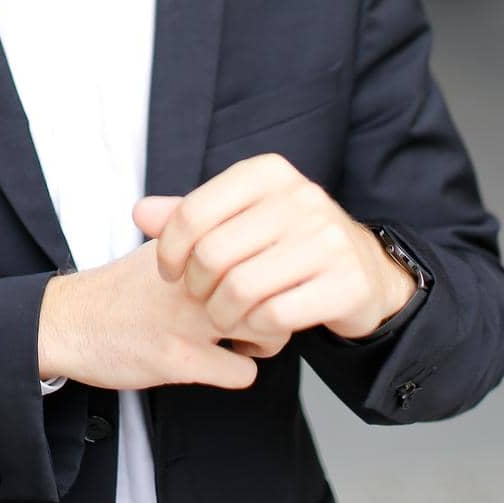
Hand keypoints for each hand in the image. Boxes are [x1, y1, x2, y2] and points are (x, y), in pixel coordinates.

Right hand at [37, 238, 291, 392]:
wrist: (67, 322)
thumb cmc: (121, 290)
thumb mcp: (160, 249)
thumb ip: (200, 234)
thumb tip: (249, 225)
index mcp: (191, 244)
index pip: (261, 245)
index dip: (270, 264)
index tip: (262, 279)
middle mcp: (193, 275)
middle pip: (272, 284)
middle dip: (278, 304)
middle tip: (262, 316)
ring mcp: (187, 316)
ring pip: (267, 325)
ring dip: (266, 340)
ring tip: (246, 341)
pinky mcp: (179, 358)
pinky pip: (241, 371)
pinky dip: (238, 372)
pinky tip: (221, 364)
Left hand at [133, 154, 417, 343]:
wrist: (363, 271)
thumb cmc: (286, 243)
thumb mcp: (240, 218)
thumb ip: (190, 215)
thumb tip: (140, 213)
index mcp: (267, 172)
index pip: (194, 212)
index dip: (170, 251)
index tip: (171, 273)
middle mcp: (301, 197)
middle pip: (214, 254)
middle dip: (198, 288)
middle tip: (203, 300)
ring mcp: (328, 239)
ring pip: (241, 288)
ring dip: (223, 314)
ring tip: (226, 317)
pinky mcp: (346, 283)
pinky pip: (276, 316)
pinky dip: (256, 330)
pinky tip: (258, 326)